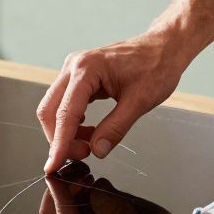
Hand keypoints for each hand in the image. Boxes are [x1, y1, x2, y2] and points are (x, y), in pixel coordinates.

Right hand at [37, 33, 185, 173]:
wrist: (164, 48)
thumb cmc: (156, 66)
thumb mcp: (140, 102)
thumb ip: (116, 128)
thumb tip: (97, 150)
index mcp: (87, 69)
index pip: (65, 113)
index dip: (58, 143)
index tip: (53, 165)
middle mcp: (74, 66)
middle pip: (50, 110)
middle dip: (60, 139)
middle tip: (84, 154)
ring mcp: (74, 71)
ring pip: (55, 108)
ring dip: (66, 132)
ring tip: (89, 144)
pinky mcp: (79, 77)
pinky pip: (66, 104)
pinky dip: (72, 123)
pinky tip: (89, 131)